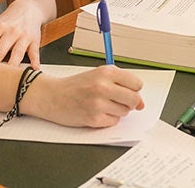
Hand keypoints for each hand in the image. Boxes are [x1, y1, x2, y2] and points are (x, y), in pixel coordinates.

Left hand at [0, 0, 45, 66]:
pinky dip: (34, 62)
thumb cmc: (8, 21)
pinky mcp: (34, 41)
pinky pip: (34, 53)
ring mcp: (23, 37)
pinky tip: (33, 70)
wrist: (28, 9)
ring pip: (16, 55)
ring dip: (10, 67)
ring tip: (4, 79)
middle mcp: (11, 31)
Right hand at [24, 66, 144, 127]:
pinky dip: (108, 119)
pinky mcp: (93, 118)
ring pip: (125, 111)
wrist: (52, 96)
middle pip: (134, 99)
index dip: (134, 89)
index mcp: (106, 72)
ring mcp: (98, 103)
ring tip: (103, 104)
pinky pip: (114, 122)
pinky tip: (97, 112)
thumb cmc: (76, 86)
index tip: (127, 90)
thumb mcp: (99, 76)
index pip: (137, 84)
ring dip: (118, 110)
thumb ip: (121, 84)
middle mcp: (102, 86)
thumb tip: (141, 103)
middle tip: (117, 100)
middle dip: (130, 102)